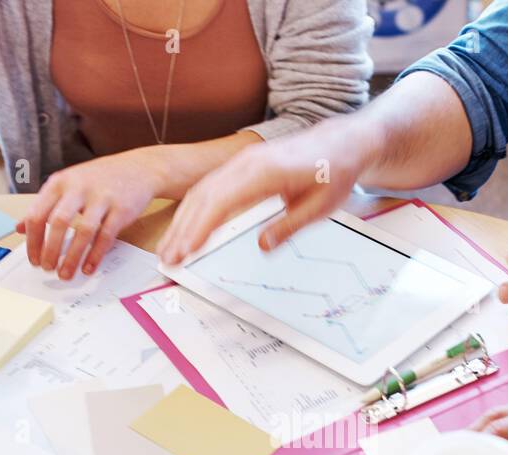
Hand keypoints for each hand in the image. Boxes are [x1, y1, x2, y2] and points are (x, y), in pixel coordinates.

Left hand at [18, 151, 163, 278]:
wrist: (139, 168)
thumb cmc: (99, 179)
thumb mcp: (67, 185)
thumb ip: (45, 206)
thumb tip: (19, 228)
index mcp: (60, 182)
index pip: (38, 213)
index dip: (33, 240)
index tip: (33, 259)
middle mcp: (79, 187)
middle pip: (58, 223)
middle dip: (50, 250)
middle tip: (47, 269)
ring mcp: (102, 197)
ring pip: (83, 232)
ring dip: (72, 257)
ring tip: (65, 274)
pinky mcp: (121, 209)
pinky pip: (106, 237)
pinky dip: (95, 256)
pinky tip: (88, 268)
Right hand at [157, 118, 365, 264]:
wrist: (339, 142)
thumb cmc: (332, 172)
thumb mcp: (320, 206)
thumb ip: (289, 226)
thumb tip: (262, 246)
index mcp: (266, 171)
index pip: (223, 202)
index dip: (201, 227)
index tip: (187, 249)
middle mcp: (247, 163)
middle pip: (204, 197)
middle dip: (182, 230)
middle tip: (168, 258)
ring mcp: (241, 162)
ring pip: (201, 191)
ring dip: (182, 221)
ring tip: (168, 248)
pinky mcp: (240, 166)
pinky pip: (209, 187)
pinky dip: (192, 209)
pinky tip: (184, 227)